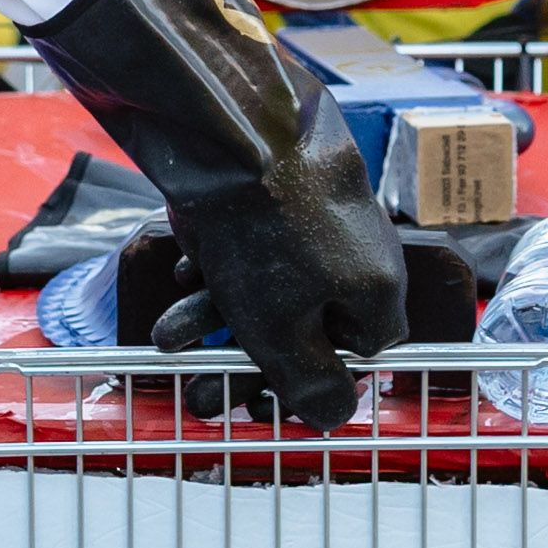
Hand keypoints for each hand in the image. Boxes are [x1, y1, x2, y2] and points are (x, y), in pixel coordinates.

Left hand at [23, 0, 411, 424]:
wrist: (230, 126)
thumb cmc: (264, 235)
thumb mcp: (279, 333)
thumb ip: (309, 382)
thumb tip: (333, 420)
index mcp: (376, 285)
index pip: (367, 349)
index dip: (320, 373)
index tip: (272, 390)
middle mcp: (363, 242)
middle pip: (312, 314)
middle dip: (250, 348)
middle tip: (204, 376)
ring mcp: (327, 204)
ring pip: (278, 275)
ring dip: (223, 309)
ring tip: (171, 331)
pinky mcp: (289, 174)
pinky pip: (262, 233)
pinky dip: (224, 259)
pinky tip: (184, 268)